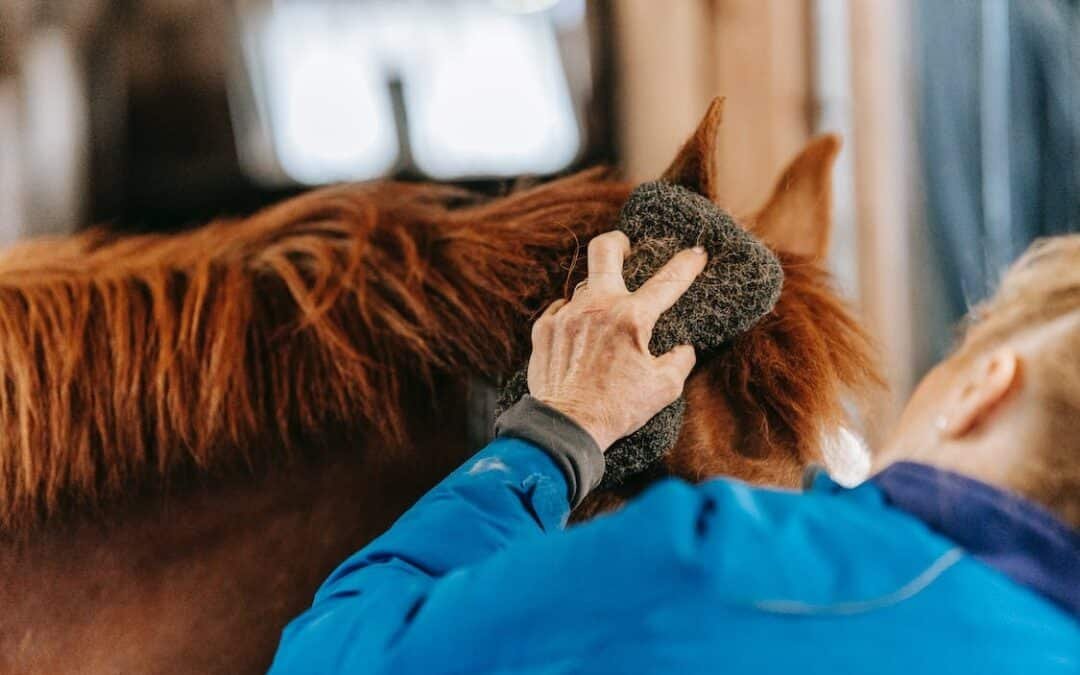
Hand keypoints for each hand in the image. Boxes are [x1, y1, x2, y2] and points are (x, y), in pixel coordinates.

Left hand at [527, 231, 706, 451]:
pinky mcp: (544, 329)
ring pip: (583, 287)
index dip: (687, 264)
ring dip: (597, 296)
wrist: (566, 426)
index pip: (667, 281)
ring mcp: (566, 315)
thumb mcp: (664, 388)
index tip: (697, 253)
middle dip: (619, 242)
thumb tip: (682, 349)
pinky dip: (573, 319)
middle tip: (626, 248)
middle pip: (605, 249)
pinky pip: (561, 311)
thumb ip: (680, 360)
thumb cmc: (618, 408)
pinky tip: (579, 337)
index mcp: (631, 318)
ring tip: (603, 318)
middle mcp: (596, 307)